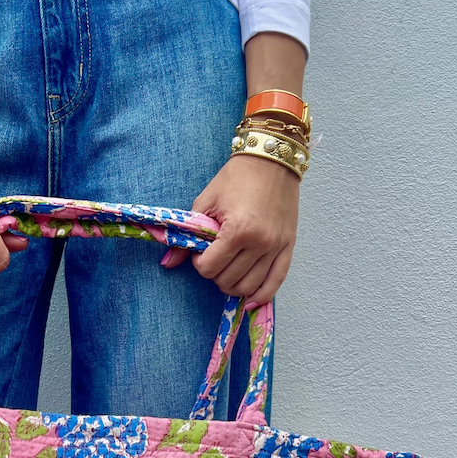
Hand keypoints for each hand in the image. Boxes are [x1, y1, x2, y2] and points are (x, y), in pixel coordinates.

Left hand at [162, 154, 299, 305]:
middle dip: (215, 274)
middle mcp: (260, 243)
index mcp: (238, 230)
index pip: (210, 268)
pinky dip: (261, 294)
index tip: (201, 251)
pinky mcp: (289, 246)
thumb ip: (186, 236)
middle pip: (228, 280)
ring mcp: (277, 246)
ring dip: (233, 285)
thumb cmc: (236, 177)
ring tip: (228, 270)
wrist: (271, 158)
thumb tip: (167, 263)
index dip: (199, 263)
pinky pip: (276, 282)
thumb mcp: (205, 203)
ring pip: (249, 286)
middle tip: (213, 258)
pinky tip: (250, 298)